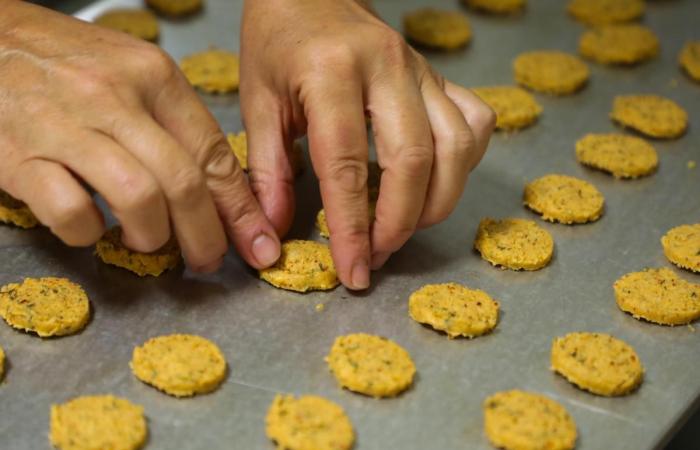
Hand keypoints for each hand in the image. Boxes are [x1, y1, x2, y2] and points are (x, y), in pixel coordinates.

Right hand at [0, 2, 280, 271]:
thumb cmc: (66, 63)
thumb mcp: (132, 75)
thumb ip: (175, 125)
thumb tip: (221, 188)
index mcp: (153, 76)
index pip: (213, 153)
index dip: (240, 208)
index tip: (256, 241)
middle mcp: (114, 97)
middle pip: (183, 182)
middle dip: (205, 235)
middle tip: (206, 258)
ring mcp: (64, 125)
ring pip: (137, 198)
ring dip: (152, 236)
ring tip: (147, 241)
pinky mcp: (19, 155)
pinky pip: (71, 212)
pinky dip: (88, 233)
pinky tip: (89, 228)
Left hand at [240, 0, 494, 288]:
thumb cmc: (278, 44)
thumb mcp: (258, 103)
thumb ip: (266, 170)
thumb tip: (276, 231)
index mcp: (331, 72)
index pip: (348, 165)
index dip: (352, 227)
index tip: (352, 270)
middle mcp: (387, 67)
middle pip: (414, 161)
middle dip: (399, 223)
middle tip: (375, 256)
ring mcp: (421, 69)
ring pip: (457, 147)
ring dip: (437, 203)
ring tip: (403, 229)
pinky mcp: (440, 75)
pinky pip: (474, 123)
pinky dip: (463, 164)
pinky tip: (434, 181)